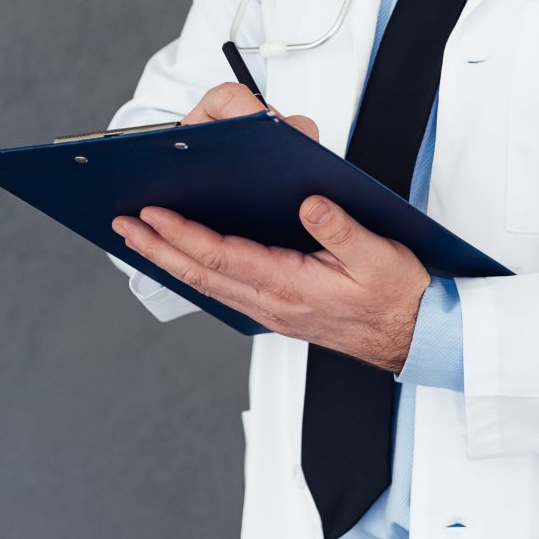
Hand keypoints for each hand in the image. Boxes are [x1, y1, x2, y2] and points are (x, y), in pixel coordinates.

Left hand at [111, 83, 430, 371]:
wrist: (414, 336)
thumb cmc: (398, 296)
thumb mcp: (380, 255)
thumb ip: (343, 230)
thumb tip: (310, 203)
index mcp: (292, 286)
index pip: (224, 256)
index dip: (184, 235)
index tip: (154, 215)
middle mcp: (274, 303)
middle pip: (202, 274)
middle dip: (158, 248)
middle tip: (124, 227)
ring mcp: (274, 310)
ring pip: (208, 285)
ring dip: (170, 261)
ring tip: (141, 240)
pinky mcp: (280, 310)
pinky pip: (225, 292)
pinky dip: (196, 273)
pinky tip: (186, 262)